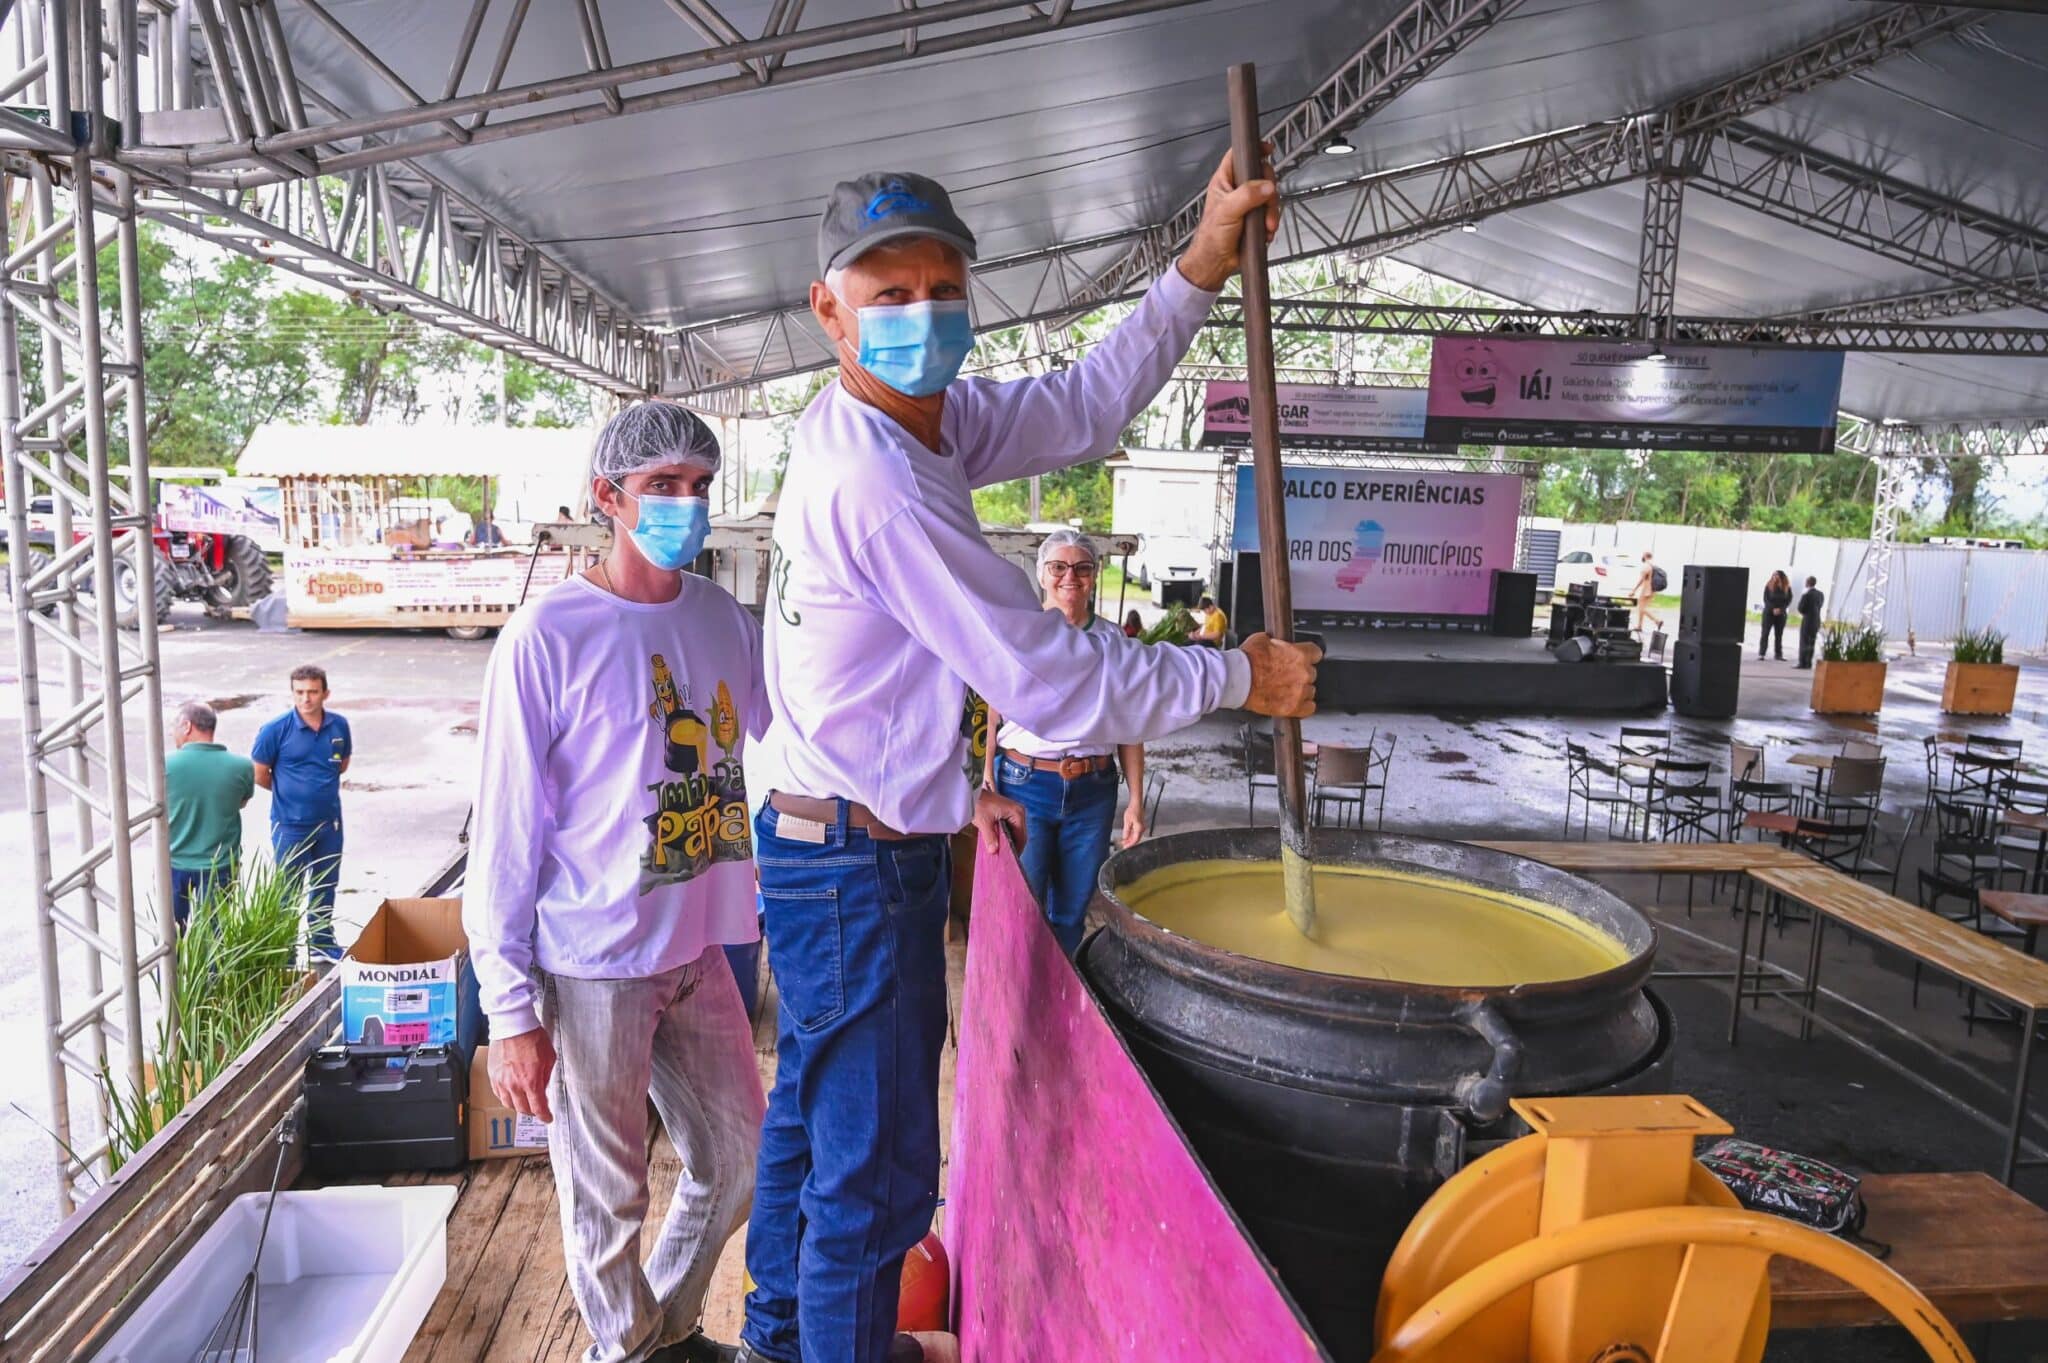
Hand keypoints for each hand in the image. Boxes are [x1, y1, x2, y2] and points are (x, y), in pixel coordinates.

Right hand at [489, 1026, 555, 1122]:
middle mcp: (514, 1084)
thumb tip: (544, 1087)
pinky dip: (506, 1097)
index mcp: (531, 1082)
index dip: (544, 1116)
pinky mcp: (492, 1075)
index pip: (538, 1108)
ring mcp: (501, 1081)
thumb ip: (546, 1076)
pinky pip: (498, 1094)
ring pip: (509, 1104)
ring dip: (518, 1105)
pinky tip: (512, 1092)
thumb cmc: (531, 1037)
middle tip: (537, 1108)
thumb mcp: (549, 1058)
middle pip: (523, 1109)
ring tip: (525, 1101)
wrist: (513, 1025)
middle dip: (532, 1111)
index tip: (547, 1118)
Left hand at [973, 787, 1026, 853]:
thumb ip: (990, 838)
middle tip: (1004, 858)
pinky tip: (998, 842)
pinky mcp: (1007, 813)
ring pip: (1014, 832)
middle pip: (1019, 835)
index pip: (1022, 836)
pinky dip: (1004, 836)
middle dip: (1012, 846)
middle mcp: (1018, 812)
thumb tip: (994, 851)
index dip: (1017, 849)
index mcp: (1017, 813)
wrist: (971, 791)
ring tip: (1001, 852)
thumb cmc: (979, 803)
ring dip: (1007, 841)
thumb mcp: (984, 822)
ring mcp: (1013, 812)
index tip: (1011, 860)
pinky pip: (1009, 828)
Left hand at [1121, 801, 1146, 846]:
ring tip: (1124, 841)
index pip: (1135, 840)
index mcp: (1139, 828)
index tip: (1125, 847)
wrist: (1136, 804)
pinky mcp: (1140, 825)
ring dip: (1130, 839)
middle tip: (1124, 845)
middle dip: (1130, 843)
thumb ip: (1126, 831)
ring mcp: (1141, 827)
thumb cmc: (1133, 810)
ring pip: (1136, 836)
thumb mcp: (1127, 821)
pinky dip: (1132, 835)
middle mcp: (1142, 829)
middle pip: (1136, 839)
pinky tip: (1128, 836)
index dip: (1130, 845)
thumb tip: (1125, 838)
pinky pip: (1136, 833)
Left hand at [1176, 143, 1280, 290]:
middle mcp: (1237, 190)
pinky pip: (1271, 213)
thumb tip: (1266, 187)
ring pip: (1270, 196)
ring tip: (1266, 226)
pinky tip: (1265, 232)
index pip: (1239, 156)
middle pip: (1262, 176)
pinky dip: (1271, 223)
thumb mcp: (1228, 211)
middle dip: (1269, 190)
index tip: (1267, 149)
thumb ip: (1247, 195)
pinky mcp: (1256, 218)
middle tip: (1268, 202)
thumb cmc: (1211, 237)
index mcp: (1224, 181)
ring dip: (1272, 212)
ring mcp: (1248, 204)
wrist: (1216, 263)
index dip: (1253, 150)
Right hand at [1239, 632, 1319, 718]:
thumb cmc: (1246, 661)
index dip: (1308, 655)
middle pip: (1311, 673)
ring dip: (1300, 689)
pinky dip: (1302, 706)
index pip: (1316, 653)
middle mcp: (1303, 673)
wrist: (1236, 680)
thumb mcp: (1261, 639)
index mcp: (1299, 655)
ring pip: (1310, 690)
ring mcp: (1299, 692)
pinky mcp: (1292, 708)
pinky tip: (1293, 702)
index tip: (1303, 658)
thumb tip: (1275, 642)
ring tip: (1284, 689)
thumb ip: (1276, 643)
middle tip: (1285, 674)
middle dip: (1300, 673)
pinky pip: (1309, 708)